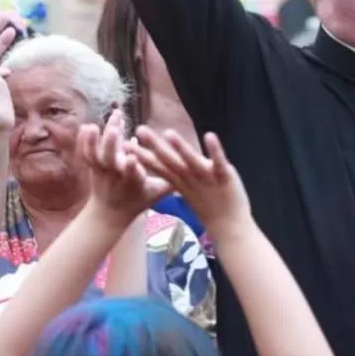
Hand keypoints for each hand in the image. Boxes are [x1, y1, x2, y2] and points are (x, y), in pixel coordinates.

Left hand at [78, 109, 170, 223]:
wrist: (109, 214)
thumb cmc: (139, 200)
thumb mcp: (157, 194)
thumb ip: (173, 180)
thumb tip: (197, 166)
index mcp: (134, 183)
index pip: (134, 174)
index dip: (132, 166)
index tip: (132, 156)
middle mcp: (116, 177)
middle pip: (111, 161)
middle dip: (111, 146)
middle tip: (115, 129)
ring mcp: (102, 172)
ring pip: (97, 155)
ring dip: (97, 139)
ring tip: (99, 123)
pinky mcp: (94, 168)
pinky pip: (87, 154)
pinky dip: (86, 141)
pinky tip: (88, 125)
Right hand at [132, 127, 250, 238]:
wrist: (229, 226)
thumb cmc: (208, 205)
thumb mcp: (187, 189)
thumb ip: (175, 176)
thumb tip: (165, 164)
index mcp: (180, 181)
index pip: (159, 166)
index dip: (142, 155)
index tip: (125, 144)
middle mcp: (190, 178)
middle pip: (170, 160)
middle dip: (155, 145)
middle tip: (140, 129)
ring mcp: (207, 178)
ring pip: (190, 161)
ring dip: (180, 147)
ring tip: (168, 133)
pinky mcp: (224, 176)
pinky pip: (219, 161)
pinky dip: (215, 149)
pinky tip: (210, 135)